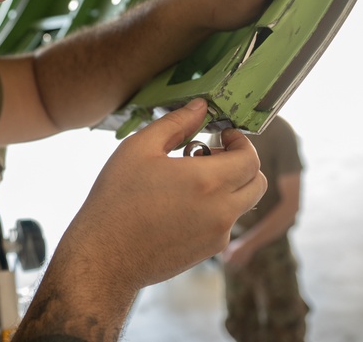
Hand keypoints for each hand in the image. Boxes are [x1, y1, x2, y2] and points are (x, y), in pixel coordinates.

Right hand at [15, 99, 265, 340]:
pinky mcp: (207, 252)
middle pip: (257, 183)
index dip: (242, 142)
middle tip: (210, 155)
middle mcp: (221, 210)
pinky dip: (214, 209)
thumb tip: (200, 106)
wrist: (105, 255)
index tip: (222, 135)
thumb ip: (176, 123)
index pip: (251, 158)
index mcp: (208, 181)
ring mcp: (217, 235)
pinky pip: (224, 224)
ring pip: (242, 204)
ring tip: (188, 180)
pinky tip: (178, 204)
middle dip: (242, 164)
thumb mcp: (139, 149)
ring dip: (228, 187)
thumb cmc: (116, 198)